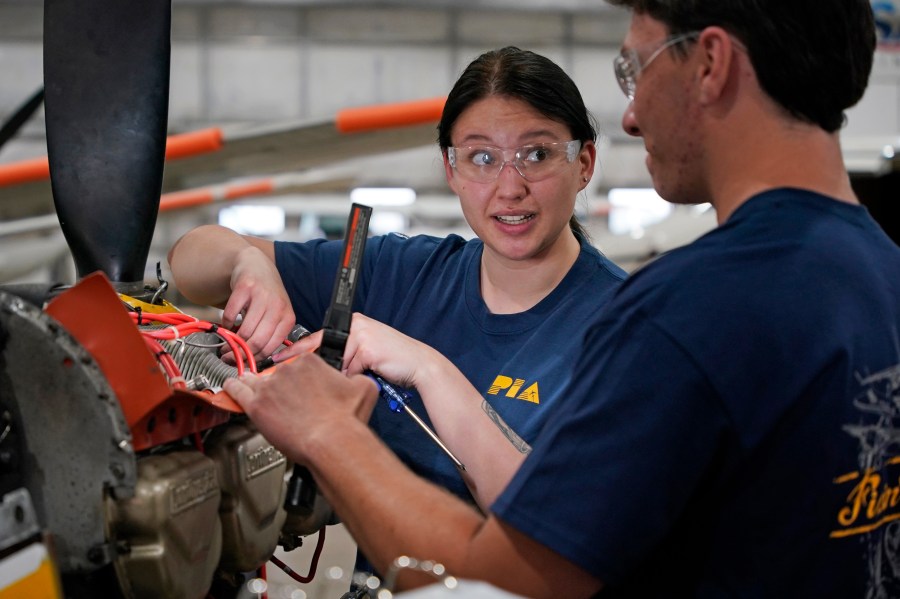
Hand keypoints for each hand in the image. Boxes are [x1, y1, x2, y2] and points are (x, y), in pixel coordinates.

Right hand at [221, 245, 295, 360]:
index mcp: (288, 318)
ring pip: (244, 331)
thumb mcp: (276, 315)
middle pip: (257, 342)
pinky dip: (225, 323)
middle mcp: (278, 307)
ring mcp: (262, 296)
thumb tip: (254, 361)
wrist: (256, 265)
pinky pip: (231, 315)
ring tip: (225, 344)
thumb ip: (269, 335)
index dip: (254, 359)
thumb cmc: (266, 296)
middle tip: (227, 357)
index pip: (271, 348)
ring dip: (231, 341)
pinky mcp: (246, 287)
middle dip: (240, 354)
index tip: (242, 364)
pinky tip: (227, 323)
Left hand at [224, 353, 378, 462]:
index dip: (299, 377)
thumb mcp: (363, 388)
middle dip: (280, 385)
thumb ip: (353, 378)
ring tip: (249, 388)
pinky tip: (229, 388)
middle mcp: (287, 370)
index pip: (297, 363)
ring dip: (252, 383)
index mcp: (309, 362)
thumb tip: (352, 380)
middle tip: (286, 401)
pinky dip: (232, 389)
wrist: (332, 441)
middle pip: (276, 373)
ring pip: (254, 380)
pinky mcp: (256, 406)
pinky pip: (237, 392)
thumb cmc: (346, 419)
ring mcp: (269, 387)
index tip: (299, 386)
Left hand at [279, 313, 434, 387]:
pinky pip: (349, 369)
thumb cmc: (392, 363)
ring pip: (336, 363)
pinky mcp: (366, 347)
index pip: (317, 338)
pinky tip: (368, 376)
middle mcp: (355, 324)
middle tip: (320, 379)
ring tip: (357, 378)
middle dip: (317, 370)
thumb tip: (313, 372)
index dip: (296, 353)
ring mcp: (360, 334)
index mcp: (352, 324)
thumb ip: (342, 357)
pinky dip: (356, 378)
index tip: (276, 361)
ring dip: (343, 376)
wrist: (419, 365)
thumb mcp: (363, 356)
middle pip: (322, 350)